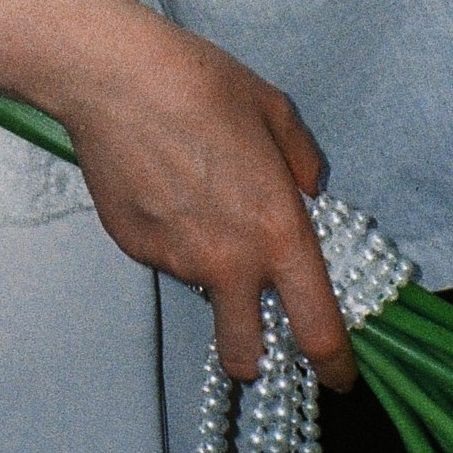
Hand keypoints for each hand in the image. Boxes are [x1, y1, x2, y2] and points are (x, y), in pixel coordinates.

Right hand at [51, 10, 354, 391]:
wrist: (113, 76)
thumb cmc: (201, 83)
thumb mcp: (272, 108)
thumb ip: (302, 159)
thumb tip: (308, 190)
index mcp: (278, 235)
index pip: (318, 330)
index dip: (335, 366)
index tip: (339, 376)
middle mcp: (230, 263)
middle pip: (244, 356)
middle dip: (252, 356)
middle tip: (250, 323)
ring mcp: (177, 261)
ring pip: (201, 289)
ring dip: (207, 266)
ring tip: (189, 195)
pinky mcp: (134, 248)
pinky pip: (163, 255)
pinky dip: (169, 234)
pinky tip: (156, 183)